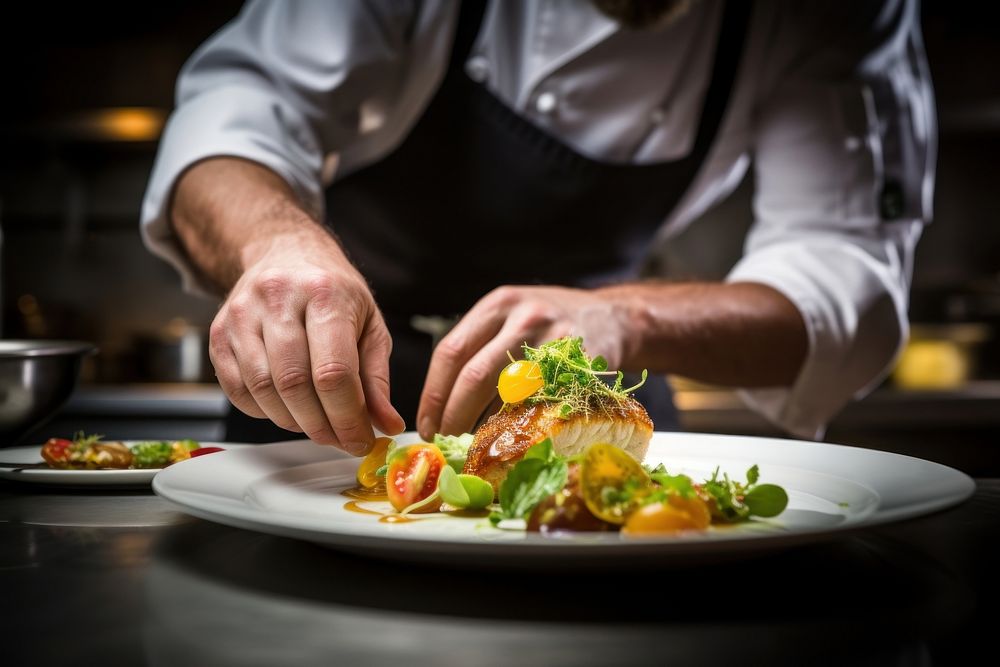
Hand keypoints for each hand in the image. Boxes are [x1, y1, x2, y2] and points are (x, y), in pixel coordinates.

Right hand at [208, 229, 404, 454]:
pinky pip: (237, 390)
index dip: (348, 417)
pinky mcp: (218, 332)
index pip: (333, 371)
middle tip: (340, 439)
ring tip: (316, 423)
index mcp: (325, 293)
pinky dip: (263, 412)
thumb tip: (386, 425)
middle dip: (321, 425)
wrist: (285, 253)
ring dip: (293, 421)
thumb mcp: (370, 325)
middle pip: (295, 384)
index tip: (361, 440)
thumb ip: (377, 378)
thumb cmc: (333, 291)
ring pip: (263, 390)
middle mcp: (278, 299)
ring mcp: (241, 315)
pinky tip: (286, 407)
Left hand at [416, 286, 629, 438]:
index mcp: (499, 304)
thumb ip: (480, 347)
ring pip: (508, 395)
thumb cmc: (551, 325)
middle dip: (454, 417)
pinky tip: (516, 439)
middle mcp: (525, 317)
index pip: (451, 352)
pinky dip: (525, 428)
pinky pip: (544, 406)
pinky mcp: (583, 366)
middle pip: (475, 376)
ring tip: (476, 445)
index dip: (433, 395)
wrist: (615, 318)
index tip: (427, 424)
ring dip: (487, 428)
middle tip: (447, 441)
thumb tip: (441, 407)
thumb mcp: (513, 315)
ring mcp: (556, 340)